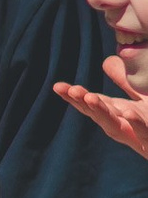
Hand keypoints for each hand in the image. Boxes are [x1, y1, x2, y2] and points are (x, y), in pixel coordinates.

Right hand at [55, 51, 147, 167]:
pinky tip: (128, 113)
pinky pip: (144, 134)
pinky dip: (136, 125)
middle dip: (84, 103)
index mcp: (119, 114)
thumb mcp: (141, 96)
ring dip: (101, 113)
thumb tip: (106, 60)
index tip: (58, 86)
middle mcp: (124, 125)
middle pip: (99, 115)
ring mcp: (137, 136)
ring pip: (116, 127)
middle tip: (71, 91)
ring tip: (89, 98)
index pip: (92, 103)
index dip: (75, 96)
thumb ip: (125, 81)